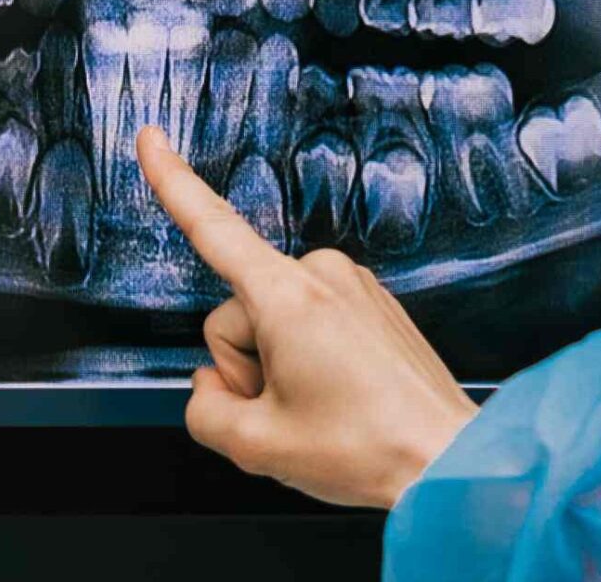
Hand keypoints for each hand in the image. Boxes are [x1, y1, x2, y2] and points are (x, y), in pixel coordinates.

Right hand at [136, 125, 480, 509]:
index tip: (152, 140)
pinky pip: (309, 323)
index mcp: (288, 297)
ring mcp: (351, 285)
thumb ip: (204, 410)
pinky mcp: (370, 301)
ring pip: (272, 321)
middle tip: (290, 414)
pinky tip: (341, 398)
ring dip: (280, 366)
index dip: (173, 181)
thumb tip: (208, 390)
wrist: (448, 461)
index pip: (212, 227)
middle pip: (236, 316)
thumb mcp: (257, 447)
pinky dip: (310, 360)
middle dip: (247, 367)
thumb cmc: (372, 450)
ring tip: (324, 410)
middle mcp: (321, 274)